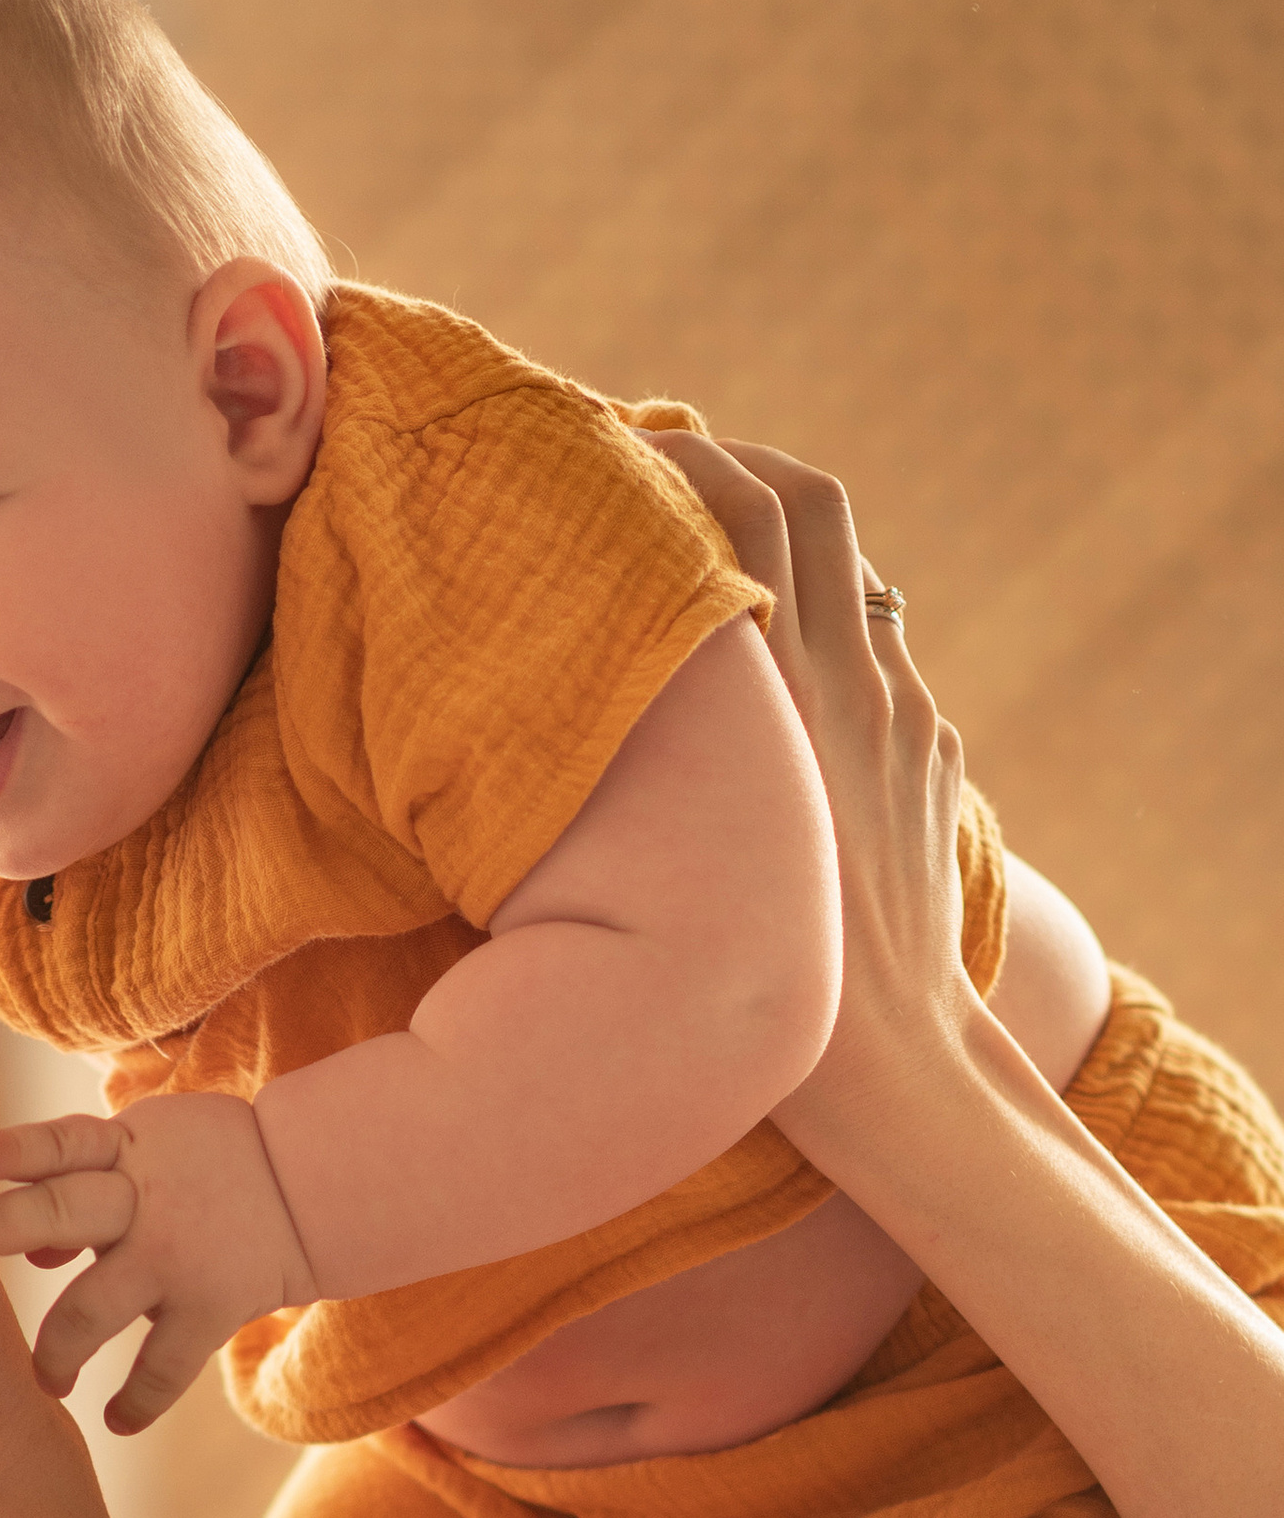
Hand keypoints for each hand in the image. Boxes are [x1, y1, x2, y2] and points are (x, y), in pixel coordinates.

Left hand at [0, 1090, 317, 1430]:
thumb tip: (31, 1255)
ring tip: (46, 1380)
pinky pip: (163, 1368)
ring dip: (56, 1350)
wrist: (313, 1183)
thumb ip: (86, 1186)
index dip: (11, 1150)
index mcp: (124, 1150)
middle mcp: (144, 1199)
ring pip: (94, 1307)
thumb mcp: (150, 1148)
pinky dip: (137, 1401)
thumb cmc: (209, 1165)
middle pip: (60, 1211)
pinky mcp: (211, 1306)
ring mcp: (175, 1256)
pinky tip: (116, 1420)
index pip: (59, 1144)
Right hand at [645, 431, 972, 1159]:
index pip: (748, 507)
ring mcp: (905, 716)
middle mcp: (855, 682)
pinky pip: (881, 661)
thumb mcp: (680, 853)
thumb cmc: (761, 984)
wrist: (893, 1060)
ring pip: (852, 574)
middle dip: (742, 463)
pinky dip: (825, 639)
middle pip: (811, 500)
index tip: (626, 457)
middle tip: (676, 472)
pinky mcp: (933, 758)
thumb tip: (585, 690)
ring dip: (784, 547)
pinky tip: (774, 687)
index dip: (690, 458)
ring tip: (717, 566)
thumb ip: (661, 750)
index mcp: (789, 691)